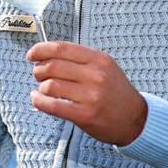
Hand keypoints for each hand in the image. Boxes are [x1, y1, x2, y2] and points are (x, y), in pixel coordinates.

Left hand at [27, 41, 147, 145]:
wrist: (136, 119)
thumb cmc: (114, 92)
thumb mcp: (103, 67)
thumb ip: (77, 59)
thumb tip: (44, 54)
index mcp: (99, 59)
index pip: (61, 48)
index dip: (40, 50)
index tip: (31, 55)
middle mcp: (96, 75)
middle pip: (52, 66)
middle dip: (38, 70)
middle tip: (38, 75)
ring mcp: (91, 96)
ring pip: (49, 85)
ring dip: (40, 87)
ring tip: (44, 89)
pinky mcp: (85, 114)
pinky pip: (51, 105)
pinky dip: (39, 101)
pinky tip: (38, 98)